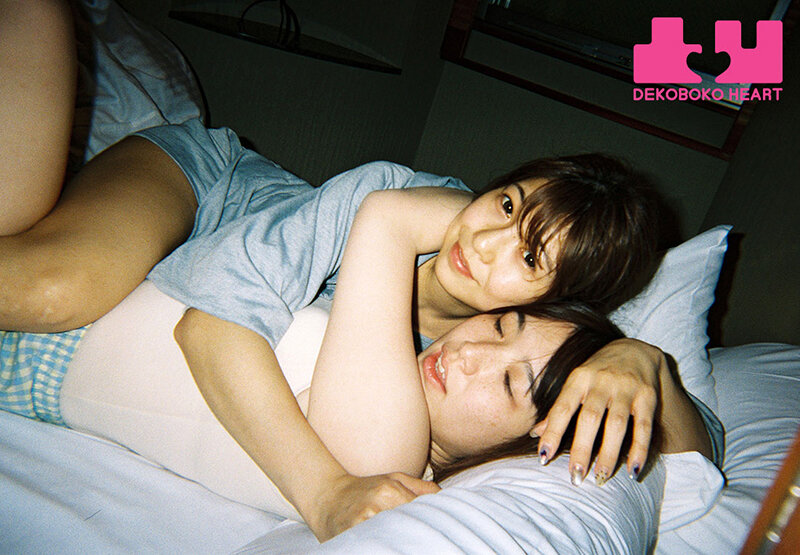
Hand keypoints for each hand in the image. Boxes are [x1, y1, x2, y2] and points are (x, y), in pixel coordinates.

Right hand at [308, 471, 440, 540]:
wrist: (326, 497)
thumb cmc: (364, 489)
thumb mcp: (394, 478)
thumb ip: (422, 487)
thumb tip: (446, 499)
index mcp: (390, 490)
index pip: (422, 510)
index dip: (432, 521)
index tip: (438, 531)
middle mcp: (377, 506)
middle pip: (410, 526)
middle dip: (420, 534)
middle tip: (429, 540)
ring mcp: (363, 523)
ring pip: (394, 538)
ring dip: (403, 541)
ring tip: (408, 542)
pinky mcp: (351, 536)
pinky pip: (376, 543)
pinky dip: (386, 544)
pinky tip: (390, 544)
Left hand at [533, 338, 661, 485]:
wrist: (635, 350)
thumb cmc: (597, 373)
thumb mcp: (575, 384)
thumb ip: (558, 410)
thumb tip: (534, 434)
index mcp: (578, 378)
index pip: (562, 408)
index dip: (552, 433)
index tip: (544, 458)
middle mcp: (601, 382)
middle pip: (590, 418)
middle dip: (582, 449)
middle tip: (575, 477)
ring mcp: (626, 388)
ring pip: (617, 425)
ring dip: (609, 454)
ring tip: (602, 478)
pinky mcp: (648, 396)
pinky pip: (643, 427)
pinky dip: (639, 450)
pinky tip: (632, 471)